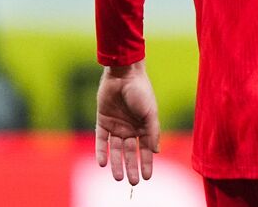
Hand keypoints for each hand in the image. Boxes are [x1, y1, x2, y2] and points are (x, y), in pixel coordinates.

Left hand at [95, 61, 159, 185]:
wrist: (123, 75)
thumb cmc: (141, 91)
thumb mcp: (150, 113)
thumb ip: (153, 132)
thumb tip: (156, 152)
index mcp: (144, 127)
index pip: (145, 150)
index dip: (146, 163)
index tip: (147, 177)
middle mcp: (130, 129)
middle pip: (130, 153)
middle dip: (132, 167)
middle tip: (132, 182)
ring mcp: (116, 126)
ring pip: (115, 150)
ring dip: (116, 164)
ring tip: (118, 177)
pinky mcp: (102, 122)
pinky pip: (101, 141)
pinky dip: (101, 152)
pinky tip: (102, 163)